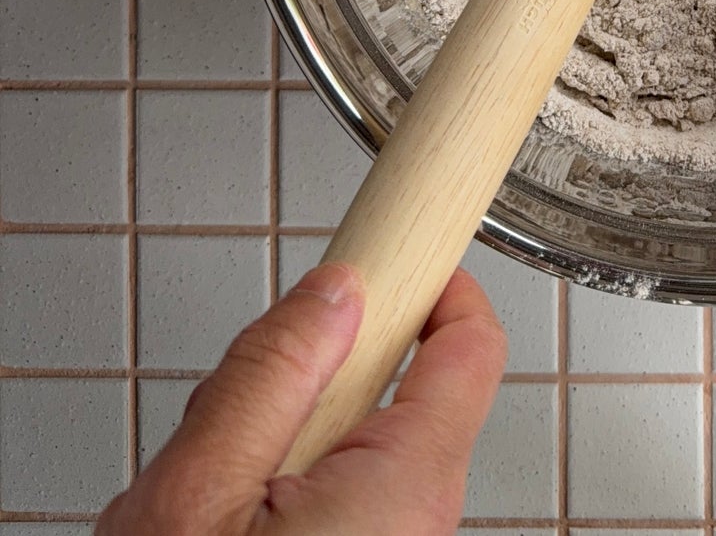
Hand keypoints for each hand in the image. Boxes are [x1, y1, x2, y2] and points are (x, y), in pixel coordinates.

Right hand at [96, 262, 506, 535]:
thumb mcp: (196, 496)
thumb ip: (272, 375)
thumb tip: (334, 290)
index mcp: (402, 488)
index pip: (471, 344)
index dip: (438, 285)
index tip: (400, 255)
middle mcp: (420, 525)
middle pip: (399, 391)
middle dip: (319, 380)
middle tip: (241, 414)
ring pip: (357, 448)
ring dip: (287, 445)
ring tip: (214, 500)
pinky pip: (340, 502)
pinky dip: (284, 495)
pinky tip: (225, 531)